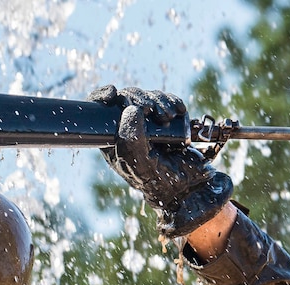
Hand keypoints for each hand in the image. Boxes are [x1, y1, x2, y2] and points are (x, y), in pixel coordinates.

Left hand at [88, 85, 232, 236]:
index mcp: (113, 140)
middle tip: (155, 113)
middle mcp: (128, 129)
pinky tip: (179, 112)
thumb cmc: (161, 182)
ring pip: (147, 97)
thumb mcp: (141, 165)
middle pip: (126, 98)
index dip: (102, 96)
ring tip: (170, 117)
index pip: (99, 111)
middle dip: (141, 99)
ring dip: (159, 101)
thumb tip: (131, 109)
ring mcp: (148, 123)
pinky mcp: (167, 120)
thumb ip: (132, 141)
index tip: (112, 93)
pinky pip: (166, 100)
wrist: (191, 186)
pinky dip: (172, 101)